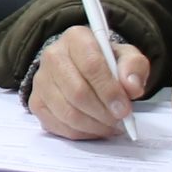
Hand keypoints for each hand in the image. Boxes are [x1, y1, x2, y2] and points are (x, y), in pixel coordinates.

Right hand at [26, 27, 151, 139]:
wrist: (85, 68)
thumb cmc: (107, 63)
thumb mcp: (128, 57)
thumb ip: (134, 68)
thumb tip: (132, 87)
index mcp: (76, 38)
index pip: (91, 65)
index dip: (109, 91)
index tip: (124, 109)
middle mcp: (52, 56)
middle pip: (77, 92)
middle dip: (102, 113)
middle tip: (119, 121)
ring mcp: (41, 80)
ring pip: (67, 113)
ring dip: (93, 126)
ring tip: (110, 125)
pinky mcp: (36, 102)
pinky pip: (58, 125)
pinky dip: (80, 133)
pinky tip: (94, 128)